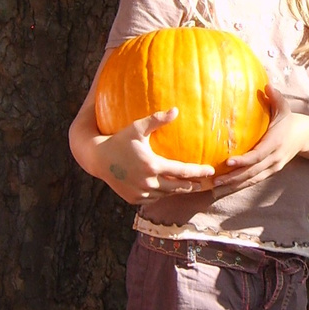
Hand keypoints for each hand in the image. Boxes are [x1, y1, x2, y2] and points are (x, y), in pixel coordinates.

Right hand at [98, 109, 216, 204]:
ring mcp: (141, 193)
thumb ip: (157, 120)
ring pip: (166, 194)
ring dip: (178, 190)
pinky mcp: (134, 199)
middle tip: (205, 183)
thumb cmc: (119, 140)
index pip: (182, 171)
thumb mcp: (137, 128)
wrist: (97, 158)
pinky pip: (153, 199)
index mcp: (152, 165)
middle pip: (178, 187)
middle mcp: (148, 182)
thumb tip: (176, 110)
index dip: (199, 172)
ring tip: (189, 186)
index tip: (211, 171)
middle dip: (193, 185)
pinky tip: (168, 190)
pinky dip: (162, 194)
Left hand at [211, 87, 308, 196]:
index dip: (243, 160)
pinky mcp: (270, 172)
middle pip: (251, 172)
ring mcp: (272, 167)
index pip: (257, 155)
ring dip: (233, 185)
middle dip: (233, 178)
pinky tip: (225, 189)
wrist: (304, 137)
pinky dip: (239, 186)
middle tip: (215, 180)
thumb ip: (275, 97)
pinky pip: (253, 181)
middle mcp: (274, 159)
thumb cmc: (289, 120)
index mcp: (275, 143)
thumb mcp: (284, 108)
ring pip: (251, 180)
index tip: (228, 162)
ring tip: (215, 189)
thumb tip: (266, 85)